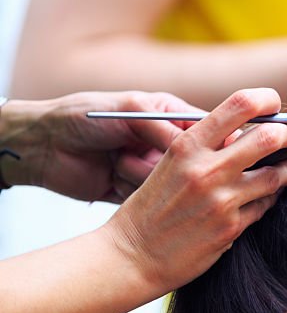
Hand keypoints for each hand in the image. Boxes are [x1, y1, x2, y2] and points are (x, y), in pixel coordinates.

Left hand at [0, 91, 205, 201]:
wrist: (42, 146)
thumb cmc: (81, 117)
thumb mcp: (130, 113)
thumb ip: (168, 129)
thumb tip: (205, 146)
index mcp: (170, 117)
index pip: (213, 132)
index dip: (218, 143)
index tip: (215, 152)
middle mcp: (167, 146)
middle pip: (196, 164)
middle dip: (167, 162)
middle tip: (142, 152)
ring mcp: (154, 171)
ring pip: (172, 185)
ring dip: (141, 174)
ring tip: (116, 160)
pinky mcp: (140, 194)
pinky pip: (152, 199)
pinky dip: (130, 188)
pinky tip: (111, 176)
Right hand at [102, 88, 286, 292]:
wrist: (132, 255)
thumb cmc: (151, 208)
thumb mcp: (170, 165)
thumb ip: (206, 148)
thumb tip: (247, 135)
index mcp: (188, 145)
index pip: (240, 105)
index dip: (267, 100)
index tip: (277, 107)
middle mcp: (206, 169)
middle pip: (270, 137)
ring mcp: (221, 200)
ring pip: (277, 175)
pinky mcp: (231, 228)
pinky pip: (265, 205)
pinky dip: (272, 197)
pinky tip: (275, 193)